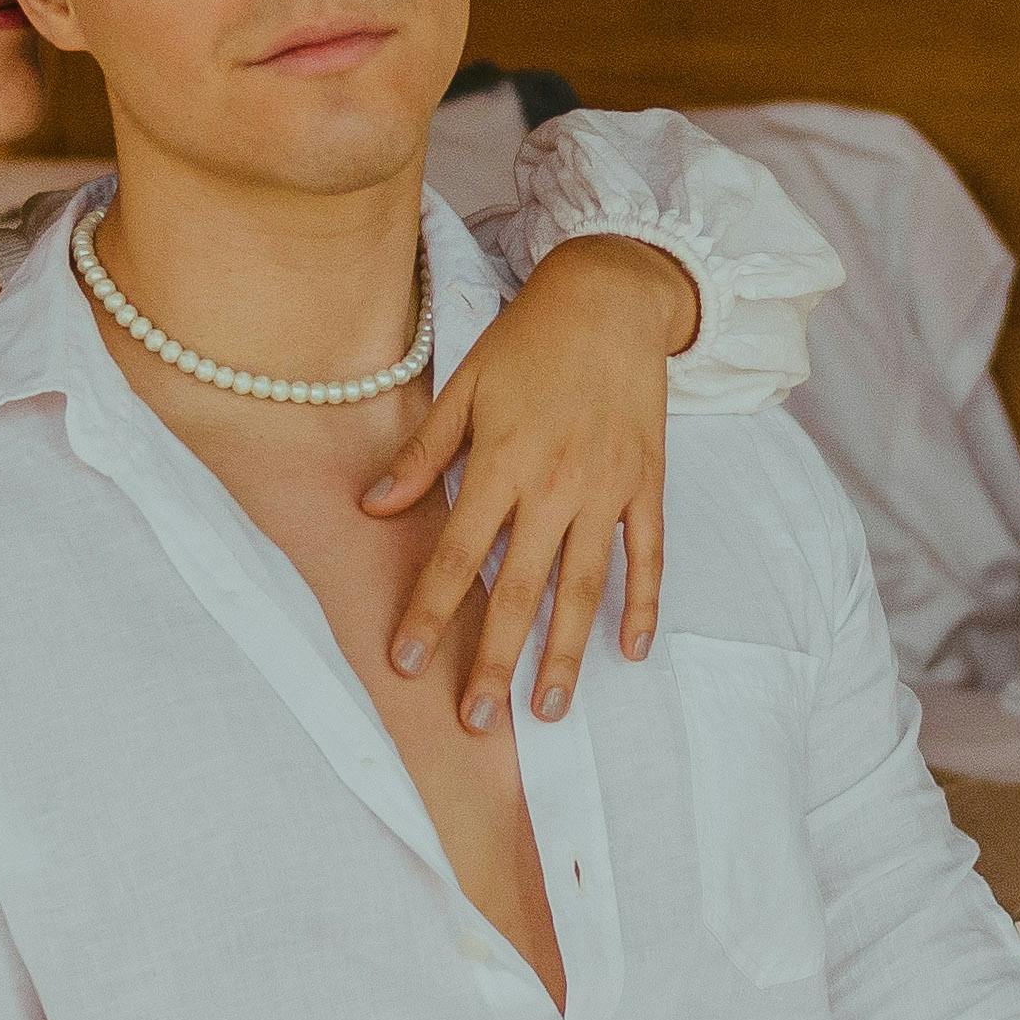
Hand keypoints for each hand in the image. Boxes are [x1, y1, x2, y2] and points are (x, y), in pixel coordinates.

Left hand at [363, 233, 690, 726]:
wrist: (612, 297)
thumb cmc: (530, 339)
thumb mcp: (465, 383)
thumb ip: (423, 454)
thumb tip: (371, 507)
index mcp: (503, 461)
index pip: (458, 554)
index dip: (429, 611)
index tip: (403, 662)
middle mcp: (556, 485)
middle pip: (521, 589)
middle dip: (495, 660)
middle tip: (478, 721)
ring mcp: (608, 488)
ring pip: (586, 587)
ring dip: (567, 652)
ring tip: (550, 709)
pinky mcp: (646, 483)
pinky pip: (647, 555)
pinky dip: (642, 604)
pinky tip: (631, 650)